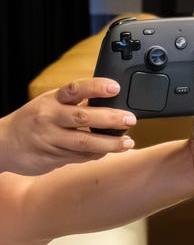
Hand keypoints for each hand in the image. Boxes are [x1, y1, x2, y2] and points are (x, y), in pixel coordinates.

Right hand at [0, 78, 136, 175]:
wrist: (2, 144)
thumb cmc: (34, 119)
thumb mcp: (50, 104)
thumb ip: (76, 103)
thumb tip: (111, 101)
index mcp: (51, 100)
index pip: (75, 89)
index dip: (96, 87)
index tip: (115, 87)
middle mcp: (49, 118)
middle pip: (83, 117)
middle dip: (110, 119)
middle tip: (130, 120)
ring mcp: (49, 139)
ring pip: (83, 142)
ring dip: (109, 143)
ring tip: (127, 143)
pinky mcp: (50, 157)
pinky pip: (78, 157)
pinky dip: (95, 154)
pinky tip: (108, 151)